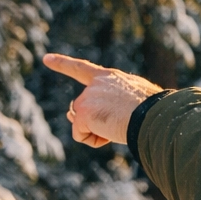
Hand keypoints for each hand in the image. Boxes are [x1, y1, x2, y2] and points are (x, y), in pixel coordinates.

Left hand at [43, 54, 162, 147]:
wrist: (154, 115)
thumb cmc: (153, 111)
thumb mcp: (133, 101)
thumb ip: (105, 104)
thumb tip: (70, 115)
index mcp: (111, 77)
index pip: (83, 69)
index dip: (63, 64)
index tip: (46, 59)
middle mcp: (96, 84)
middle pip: (84, 108)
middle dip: (94, 121)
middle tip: (123, 122)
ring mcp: (88, 97)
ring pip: (84, 123)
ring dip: (100, 131)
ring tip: (122, 125)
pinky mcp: (84, 113)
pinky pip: (81, 136)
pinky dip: (96, 140)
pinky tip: (112, 134)